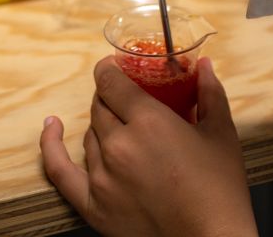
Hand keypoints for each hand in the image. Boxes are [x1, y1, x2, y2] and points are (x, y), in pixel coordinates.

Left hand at [40, 56, 257, 236]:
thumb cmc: (219, 191)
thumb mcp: (221, 134)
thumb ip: (210, 93)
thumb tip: (206, 66)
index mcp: (148, 122)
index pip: (112, 83)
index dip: (110, 70)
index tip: (114, 66)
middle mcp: (118, 145)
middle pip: (100, 107)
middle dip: (113, 98)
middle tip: (129, 99)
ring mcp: (102, 177)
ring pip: (89, 135)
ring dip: (103, 126)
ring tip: (123, 126)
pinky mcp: (93, 205)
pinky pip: (59, 170)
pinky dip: (51, 146)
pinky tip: (52, 128)